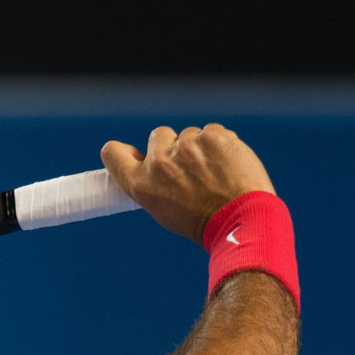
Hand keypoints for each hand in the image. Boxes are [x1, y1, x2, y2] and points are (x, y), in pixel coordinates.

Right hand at [100, 124, 275, 244]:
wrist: (242, 222)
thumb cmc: (203, 222)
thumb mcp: (164, 209)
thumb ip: (154, 182)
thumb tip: (154, 163)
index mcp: (141, 184)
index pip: (113, 153)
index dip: (124, 150)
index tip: (135, 153)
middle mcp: (159, 162)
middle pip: (158, 136)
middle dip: (172, 147)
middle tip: (191, 170)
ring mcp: (186, 146)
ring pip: (189, 134)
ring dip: (200, 147)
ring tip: (215, 173)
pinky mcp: (213, 136)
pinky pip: (212, 131)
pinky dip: (220, 144)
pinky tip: (228, 165)